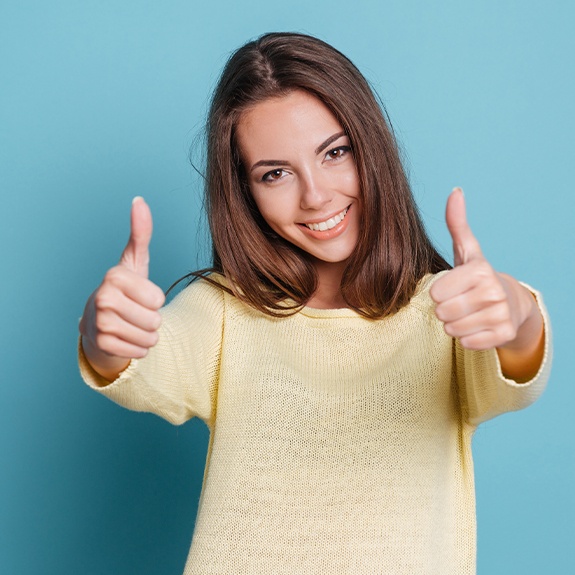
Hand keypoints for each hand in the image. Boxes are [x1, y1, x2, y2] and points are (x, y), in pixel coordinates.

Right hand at [79, 197, 164, 378]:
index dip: (155, 299)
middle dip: (152, 320)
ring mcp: (99, 323)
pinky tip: (125, 338)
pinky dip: (138, 348)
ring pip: (149, 337)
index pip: (157, 298)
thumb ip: (140, 233)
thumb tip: (139, 200)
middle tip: (136, 313)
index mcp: (114, 276)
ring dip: (147, 335)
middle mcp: (103, 297)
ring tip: (132, 325)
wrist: (100, 323)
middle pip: (155, 319)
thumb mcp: (135, 262)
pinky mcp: (101, 345)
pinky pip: (140, 352)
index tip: (140, 294)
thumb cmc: (124, 290)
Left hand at [430, 188, 536, 351]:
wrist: (510, 303)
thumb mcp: (466, 251)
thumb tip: (455, 191)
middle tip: (458, 302)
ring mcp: (501, 314)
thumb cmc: (477, 277)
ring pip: (453, 329)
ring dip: (454, 324)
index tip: (450, 288)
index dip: (438, 293)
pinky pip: (467, 343)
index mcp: (479, 270)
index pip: (435, 292)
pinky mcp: (504, 334)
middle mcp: (493, 291)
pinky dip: (467, 338)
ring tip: (466, 313)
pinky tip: (476, 326)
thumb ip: (457, 224)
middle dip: (444, 310)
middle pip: (442, 312)